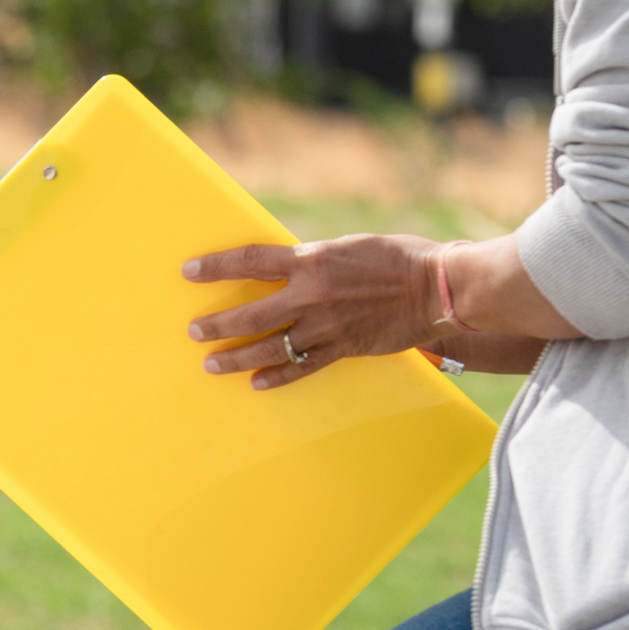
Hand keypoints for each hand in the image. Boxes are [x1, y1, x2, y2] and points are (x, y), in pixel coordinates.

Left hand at [184, 234, 444, 388]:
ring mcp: (326, 325)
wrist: (440, 287)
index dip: (216, 266)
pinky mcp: (343, 349)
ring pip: (268, 346)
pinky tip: (256, 383)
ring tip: (211, 364)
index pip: (251, 260)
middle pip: (250, 312)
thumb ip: (314, 259)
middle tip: (193, 331)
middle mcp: (312, 294)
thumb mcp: (349, 246)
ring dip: (236, 357)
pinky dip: (277, 376)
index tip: (188, 272)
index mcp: (312, 259)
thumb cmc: (399, 257)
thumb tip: (287, 266)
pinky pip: (301, 367)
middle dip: (217, 323)